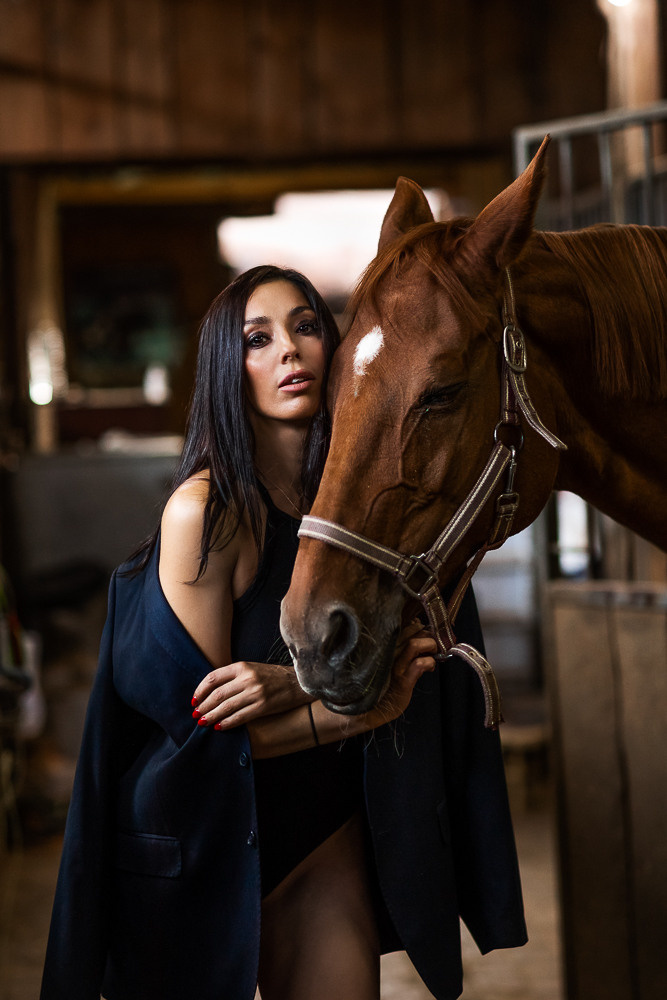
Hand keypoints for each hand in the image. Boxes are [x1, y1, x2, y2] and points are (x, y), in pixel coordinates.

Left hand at [192, 661, 310, 729]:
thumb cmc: (271, 676)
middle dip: (203, 706)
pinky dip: (227, 723)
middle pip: (217, 694)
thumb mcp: (251, 669)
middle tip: (196, 714)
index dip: (200, 690)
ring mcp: (256, 693)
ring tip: (203, 722)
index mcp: (242, 666)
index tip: (194, 700)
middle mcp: (248, 678)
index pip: (213, 678)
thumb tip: (209, 692)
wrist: (297, 682)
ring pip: (226, 706)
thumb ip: (232, 676)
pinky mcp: (263, 706)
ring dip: (212, 716)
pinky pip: (240, 717)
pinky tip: (219, 727)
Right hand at [362, 619, 436, 729]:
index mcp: (384, 641)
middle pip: (413, 629)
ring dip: (430, 645)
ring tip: (432, 653)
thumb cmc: (382, 680)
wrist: (370, 708)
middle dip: (427, 634)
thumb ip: (399, 641)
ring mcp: (393, 664)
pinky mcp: (401, 680)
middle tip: (431, 645)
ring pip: (415, 643)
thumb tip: (418, 625)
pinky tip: (430, 667)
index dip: (420, 625)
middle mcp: (387, 649)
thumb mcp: (388, 655)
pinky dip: (429, 662)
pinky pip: (419, 664)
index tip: (425, 633)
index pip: (406, 622)